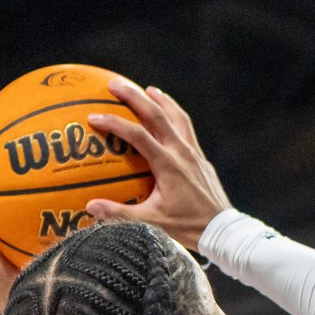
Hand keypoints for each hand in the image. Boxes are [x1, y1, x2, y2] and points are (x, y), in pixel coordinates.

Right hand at [85, 76, 232, 251]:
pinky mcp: (201, 158)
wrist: (223, 231)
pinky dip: (175, 115)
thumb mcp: (153, 222)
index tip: (94, 117)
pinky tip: (169, 114)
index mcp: (168, 164)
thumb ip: (121, 213)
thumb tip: (91, 206)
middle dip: (134, 96)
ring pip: (177, 116)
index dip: (114, 123)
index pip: (137, 135)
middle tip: (114, 84)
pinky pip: (187, 128)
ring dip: (161, 100)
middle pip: (156, 114)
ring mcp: (194, 153)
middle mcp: (181, 152)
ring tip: (148, 90)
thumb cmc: (188, 227)